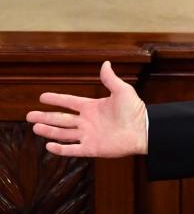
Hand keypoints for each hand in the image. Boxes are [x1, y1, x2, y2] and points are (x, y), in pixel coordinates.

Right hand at [26, 61, 147, 156]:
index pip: (69, 102)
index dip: (56, 99)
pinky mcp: (91, 148)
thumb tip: (106, 63)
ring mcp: (88, 135)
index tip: (42, 97)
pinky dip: (60, 149)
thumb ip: (110, 79)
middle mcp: (87, 121)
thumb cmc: (135, 110)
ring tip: (35, 127)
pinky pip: (72, 149)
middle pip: (61, 119)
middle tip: (29, 115)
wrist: (143, 130)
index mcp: (93, 107)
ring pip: (63, 134)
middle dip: (45, 116)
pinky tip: (49, 146)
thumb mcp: (123, 91)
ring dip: (49, 131)